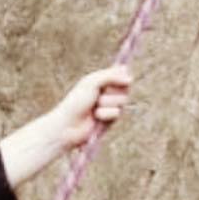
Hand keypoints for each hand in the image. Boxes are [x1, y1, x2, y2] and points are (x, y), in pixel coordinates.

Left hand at [0, 65, 131, 188]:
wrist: (68, 125)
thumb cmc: (76, 102)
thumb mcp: (91, 82)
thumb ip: (111, 76)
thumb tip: (130, 79)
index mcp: (103, 80)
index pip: (122, 74)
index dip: (122, 76)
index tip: (120, 79)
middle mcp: (109, 92)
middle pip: (126, 88)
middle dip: (112, 91)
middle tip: (99, 95)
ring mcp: (111, 106)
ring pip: (122, 100)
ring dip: (107, 103)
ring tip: (94, 108)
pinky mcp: (111, 120)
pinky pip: (116, 113)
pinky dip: (105, 114)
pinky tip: (96, 117)